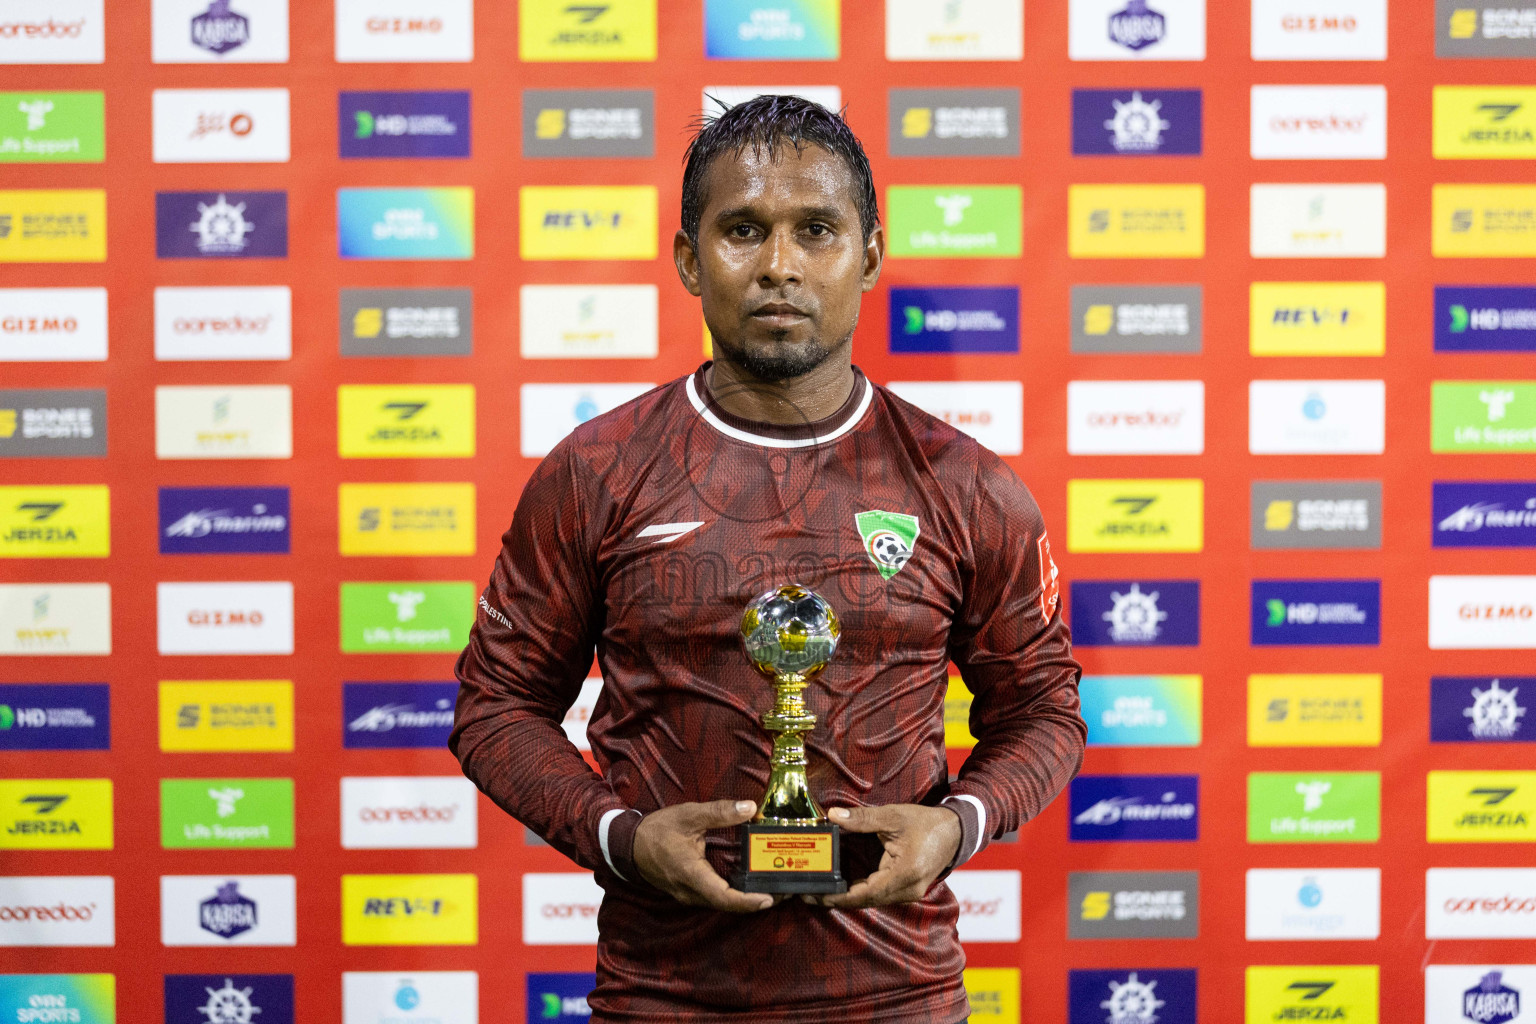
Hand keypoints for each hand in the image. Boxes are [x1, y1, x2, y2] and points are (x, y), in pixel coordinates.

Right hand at [632, 800, 774, 912]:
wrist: (627, 845)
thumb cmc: (657, 830)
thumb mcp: (689, 815)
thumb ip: (720, 812)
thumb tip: (750, 808)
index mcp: (691, 874)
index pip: (723, 897)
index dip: (747, 901)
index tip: (769, 899)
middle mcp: (690, 891)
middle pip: (726, 904)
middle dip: (754, 901)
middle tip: (782, 892)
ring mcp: (687, 895)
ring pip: (720, 903)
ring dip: (744, 900)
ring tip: (770, 888)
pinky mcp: (687, 892)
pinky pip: (713, 898)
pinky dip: (732, 895)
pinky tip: (747, 884)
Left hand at [808, 803, 961, 908]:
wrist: (955, 832)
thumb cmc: (926, 823)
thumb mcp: (893, 816)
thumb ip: (862, 819)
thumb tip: (834, 816)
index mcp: (906, 873)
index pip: (867, 892)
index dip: (841, 896)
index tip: (818, 895)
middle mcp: (909, 890)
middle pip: (867, 900)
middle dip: (837, 899)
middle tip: (808, 895)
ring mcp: (909, 893)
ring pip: (873, 900)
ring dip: (848, 897)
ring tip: (820, 892)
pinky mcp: (908, 891)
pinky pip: (880, 896)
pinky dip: (861, 893)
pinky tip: (842, 887)